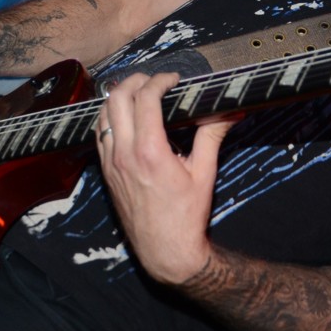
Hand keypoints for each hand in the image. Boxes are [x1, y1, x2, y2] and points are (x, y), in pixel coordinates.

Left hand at [96, 72, 235, 284]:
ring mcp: (111, 163)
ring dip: (118, 97)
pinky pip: (100, 134)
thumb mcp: (204, 174)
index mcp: (150, 152)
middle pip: (117, 98)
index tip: (173, 80)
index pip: (145, 98)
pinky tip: (125, 117)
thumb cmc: (186, 216)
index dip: (159, 80)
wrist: (165, 250)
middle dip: (135, 81)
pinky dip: (109, 117)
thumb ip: (213, 136)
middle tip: (153, 81)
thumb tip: (230, 111)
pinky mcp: (106, 172)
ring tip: (138, 93)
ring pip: (103, 114)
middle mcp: (125, 154)